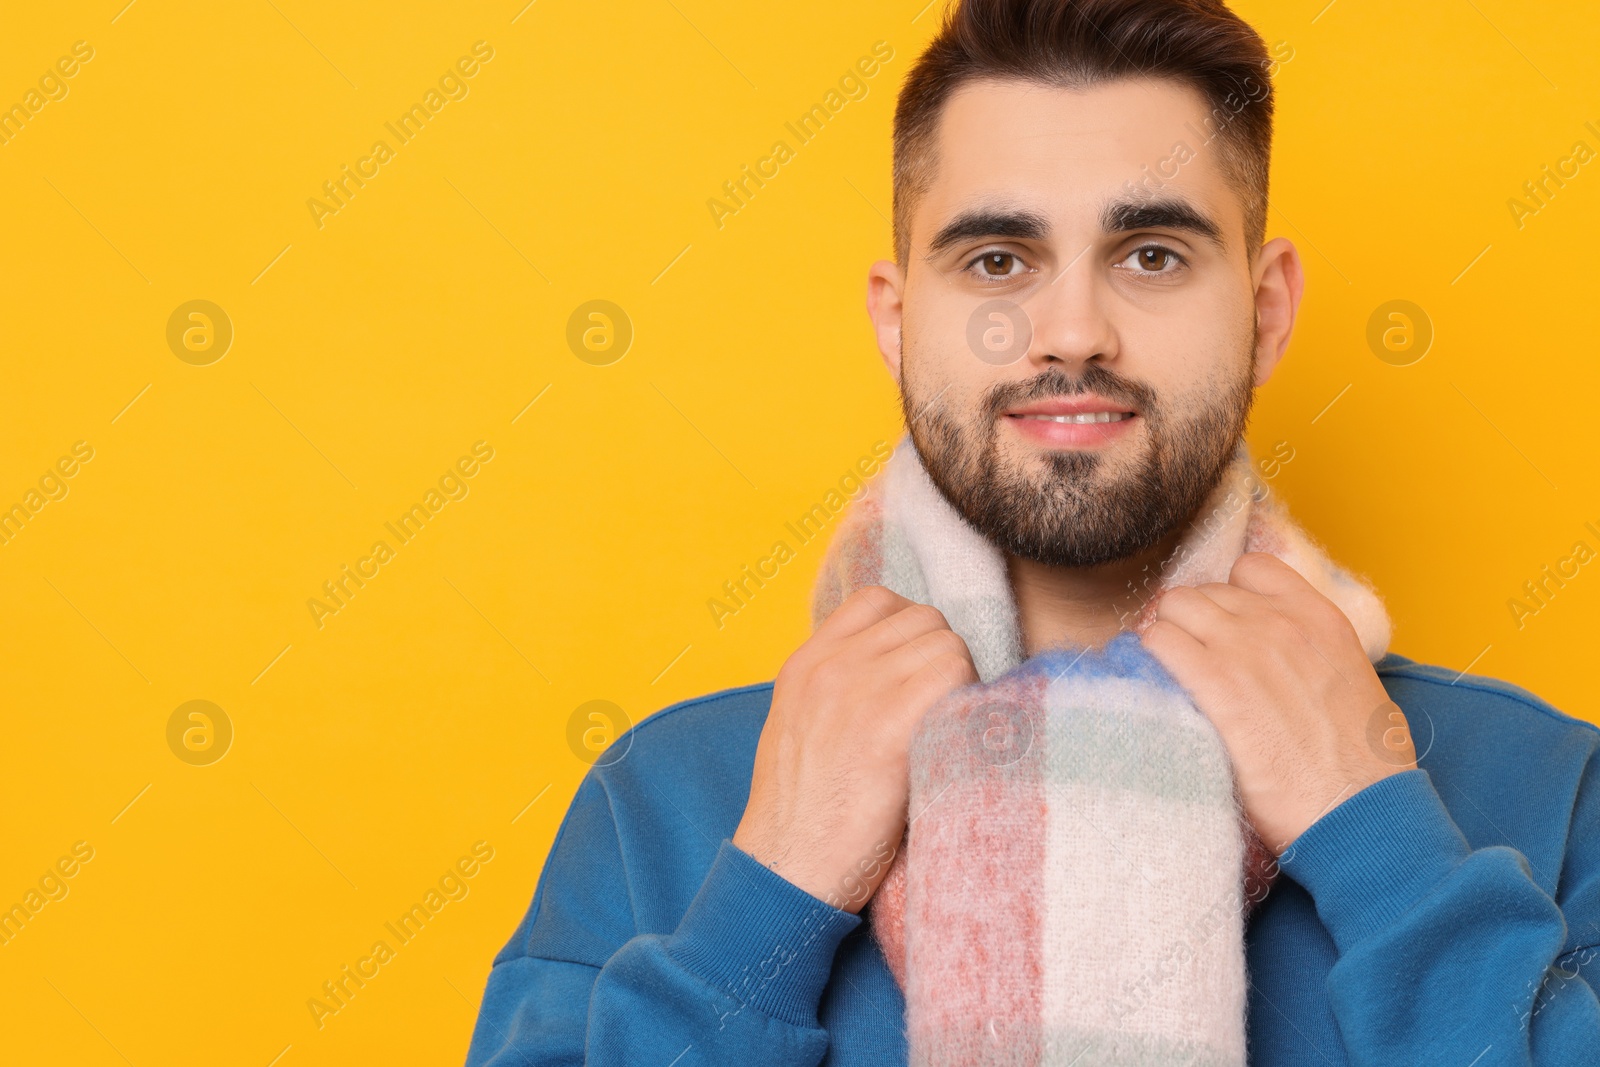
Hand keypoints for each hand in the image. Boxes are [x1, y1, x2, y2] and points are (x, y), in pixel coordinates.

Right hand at [733, 585, 976, 912]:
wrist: (787, 871)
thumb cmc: (803, 816)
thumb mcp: (798, 729)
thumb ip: (835, 688)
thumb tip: (895, 670)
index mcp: (804, 664)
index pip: (878, 601)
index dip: (911, 633)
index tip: (919, 675)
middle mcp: (829, 666)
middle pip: (923, 619)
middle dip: (942, 659)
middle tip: (941, 711)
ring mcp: (856, 691)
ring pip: (947, 644)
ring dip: (961, 683)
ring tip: (947, 730)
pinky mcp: (887, 725)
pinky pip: (954, 675)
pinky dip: (968, 702)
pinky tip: (954, 740)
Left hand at [1138, 552, 1414, 855]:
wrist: (1358, 811)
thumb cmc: (1364, 766)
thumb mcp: (1355, 684)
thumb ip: (1315, 655)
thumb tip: (1287, 662)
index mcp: (1319, 618)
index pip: (1251, 569)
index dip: (1228, 595)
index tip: (1220, 626)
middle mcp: (1280, 623)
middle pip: (1204, 591)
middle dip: (1189, 620)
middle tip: (1185, 657)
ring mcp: (1246, 649)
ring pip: (1173, 608)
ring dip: (1165, 635)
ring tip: (1169, 672)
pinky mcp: (1216, 685)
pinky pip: (1159, 642)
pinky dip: (1149, 656)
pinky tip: (1157, 683)